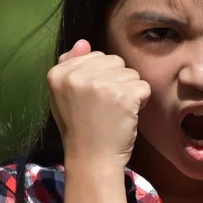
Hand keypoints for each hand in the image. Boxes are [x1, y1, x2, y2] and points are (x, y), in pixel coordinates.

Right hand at [47, 39, 150, 167]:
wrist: (91, 160)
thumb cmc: (81, 129)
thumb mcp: (65, 96)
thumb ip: (72, 66)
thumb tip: (83, 42)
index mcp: (58, 73)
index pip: (96, 56)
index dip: (101, 78)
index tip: (91, 101)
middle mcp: (76, 76)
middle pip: (115, 61)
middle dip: (117, 82)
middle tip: (105, 108)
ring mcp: (99, 85)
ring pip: (131, 73)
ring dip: (129, 93)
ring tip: (115, 113)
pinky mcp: (122, 95)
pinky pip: (143, 86)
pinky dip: (140, 102)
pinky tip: (126, 116)